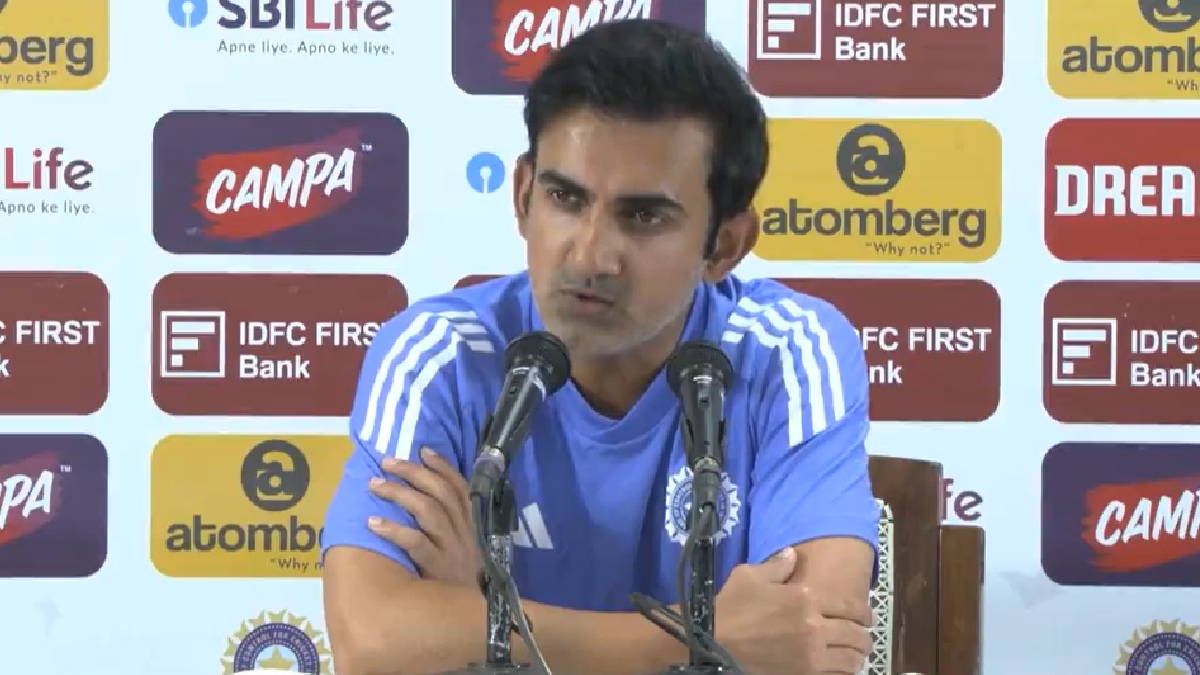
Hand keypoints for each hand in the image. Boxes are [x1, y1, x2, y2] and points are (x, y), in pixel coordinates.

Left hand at [366, 448, 480, 585]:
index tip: (422, 450)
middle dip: (413, 472)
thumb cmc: (461, 581)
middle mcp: (464, 532)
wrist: (478, 618)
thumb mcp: (465, 549)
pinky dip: (394, 530)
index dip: (442, 466)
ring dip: (399, 494)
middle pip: (440, 493)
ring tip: (375, 485)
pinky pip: (416, 543)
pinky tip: (373, 523)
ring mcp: (452, 549)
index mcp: (472, 524)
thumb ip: (451, 527)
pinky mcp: (438, 568)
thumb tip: (422, 500)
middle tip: (387, 462)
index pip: (459, 487)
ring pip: (428, 511)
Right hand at [715, 548, 871, 674]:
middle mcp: (815, 627)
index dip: (864, 612)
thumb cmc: (731, 607)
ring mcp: (811, 655)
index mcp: (806, 598)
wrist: (713, 643)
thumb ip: (777, 565)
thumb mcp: (749, 575)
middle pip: (855, 635)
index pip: (849, 606)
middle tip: (864, 637)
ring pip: (850, 659)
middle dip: (864, 636)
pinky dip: (843, 672)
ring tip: (855, 655)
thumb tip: (793, 555)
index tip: (867, 616)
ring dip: (857, 656)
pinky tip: (840, 669)